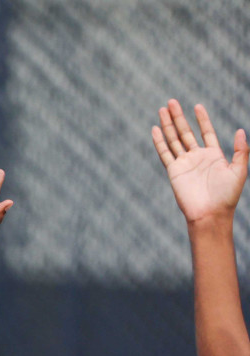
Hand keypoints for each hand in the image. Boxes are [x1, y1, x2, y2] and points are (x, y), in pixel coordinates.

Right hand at [152, 99, 248, 226]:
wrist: (210, 213)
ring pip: (174, 139)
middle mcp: (197, 157)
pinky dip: (159, 141)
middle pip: (185, 132)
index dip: (202, 119)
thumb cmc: (227, 195)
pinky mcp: (174, 171)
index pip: (206, 132)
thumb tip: (240, 130)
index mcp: (213, 155)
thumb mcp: (240, 170)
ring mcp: (184, 163)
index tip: (197, 106)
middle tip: (171, 102)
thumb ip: (241, 150)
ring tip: (162, 110)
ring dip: (168, 124)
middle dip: (178, 117)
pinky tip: (155, 129)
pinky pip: (165, 153)